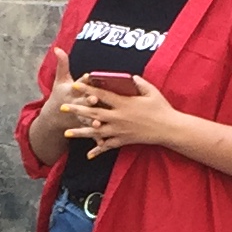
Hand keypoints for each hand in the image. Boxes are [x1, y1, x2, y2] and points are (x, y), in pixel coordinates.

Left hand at [59, 73, 179, 153]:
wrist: (168, 129)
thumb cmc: (161, 108)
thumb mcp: (151, 91)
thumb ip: (139, 83)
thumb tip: (130, 77)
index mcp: (124, 103)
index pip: (102, 94)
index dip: (88, 89)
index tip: (76, 84)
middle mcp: (118, 117)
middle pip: (93, 112)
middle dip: (77, 110)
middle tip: (62, 107)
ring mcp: (119, 130)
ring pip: (96, 131)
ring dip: (80, 132)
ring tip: (66, 133)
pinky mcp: (123, 140)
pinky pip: (108, 146)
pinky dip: (98, 150)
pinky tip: (88, 154)